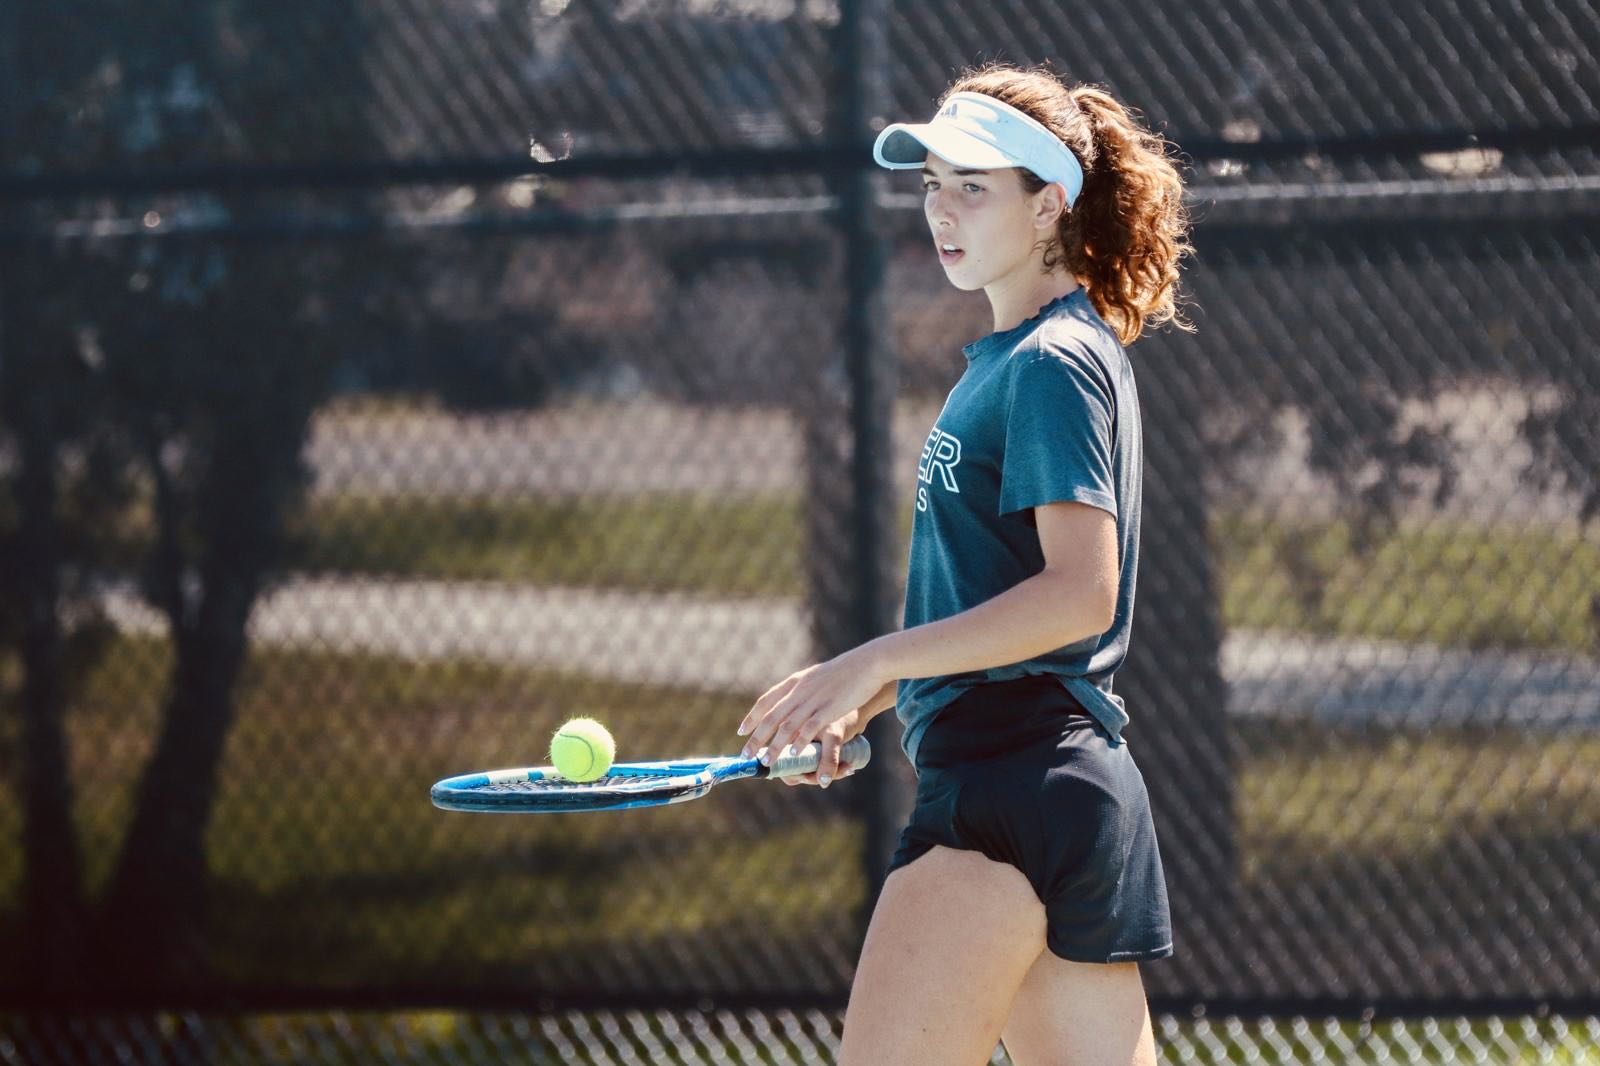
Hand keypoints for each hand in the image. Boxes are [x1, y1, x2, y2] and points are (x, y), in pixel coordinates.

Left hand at [738, 648, 891, 787]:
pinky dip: (800, 742)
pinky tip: (794, 754)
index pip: (766, 701)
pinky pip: (810, 728)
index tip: (741, 731)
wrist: (866, 664)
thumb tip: (790, 697)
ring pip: (787, 726)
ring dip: (775, 746)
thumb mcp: (816, 676)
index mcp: (795, 682)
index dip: (752, 717)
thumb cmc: (844, 672)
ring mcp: (813, 700)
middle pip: (771, 717)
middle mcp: (799, 690)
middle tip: (746, 755)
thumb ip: (802, 688)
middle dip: (757, 738)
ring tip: (766, 762)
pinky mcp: (829, 709)